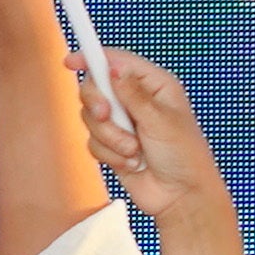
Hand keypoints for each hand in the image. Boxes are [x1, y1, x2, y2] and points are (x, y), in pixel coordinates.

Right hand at [73, 51, 226, 215]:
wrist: (180, 195)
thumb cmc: (184, 155)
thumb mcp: (161, 121)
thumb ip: (133, 94)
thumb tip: (112, 69)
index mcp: (154, 86)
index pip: (117, 63)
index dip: (92, 59)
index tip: (70, 61)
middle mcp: (135, 101)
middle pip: (96, 89)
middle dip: (98, 106)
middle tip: (107, 116)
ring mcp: (122, 124)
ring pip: (91, 120)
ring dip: (110, 138)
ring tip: (134, 150)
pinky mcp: (112, 146)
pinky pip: (92, 143)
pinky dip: (110, 154)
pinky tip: (131, 162)